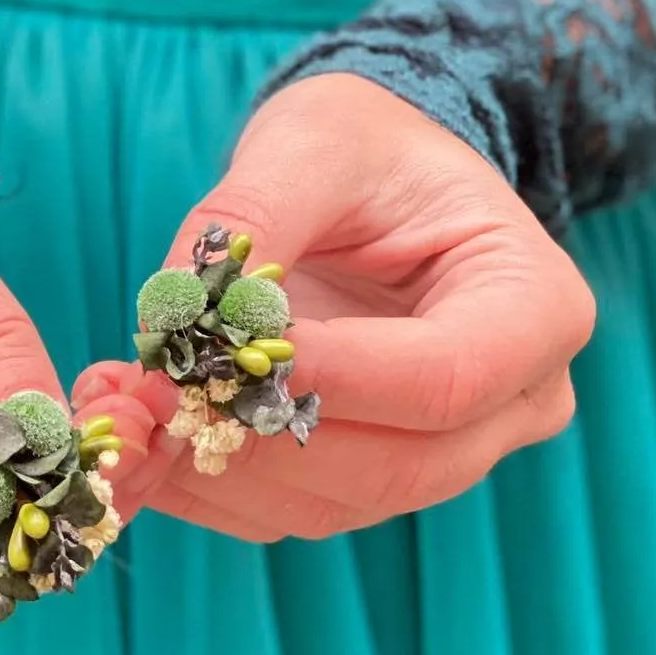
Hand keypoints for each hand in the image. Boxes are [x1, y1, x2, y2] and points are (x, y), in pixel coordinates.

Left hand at [76, 74, 594, 541]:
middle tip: (143, 398)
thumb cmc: (363, 144)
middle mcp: (520, 399)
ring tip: (119, 409)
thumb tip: (176, 314)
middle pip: (399, 465)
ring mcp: (458, 451)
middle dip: (260, 442)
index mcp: (536, 306)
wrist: (376, 174)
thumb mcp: (310, 143)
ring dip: (219, 472)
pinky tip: (141, 435)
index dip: (329, 382)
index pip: (443, 379)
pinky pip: (297, 511)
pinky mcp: (382, 475)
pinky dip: (211, 487)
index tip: (215, 357)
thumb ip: (251, 219)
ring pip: (340, 503)